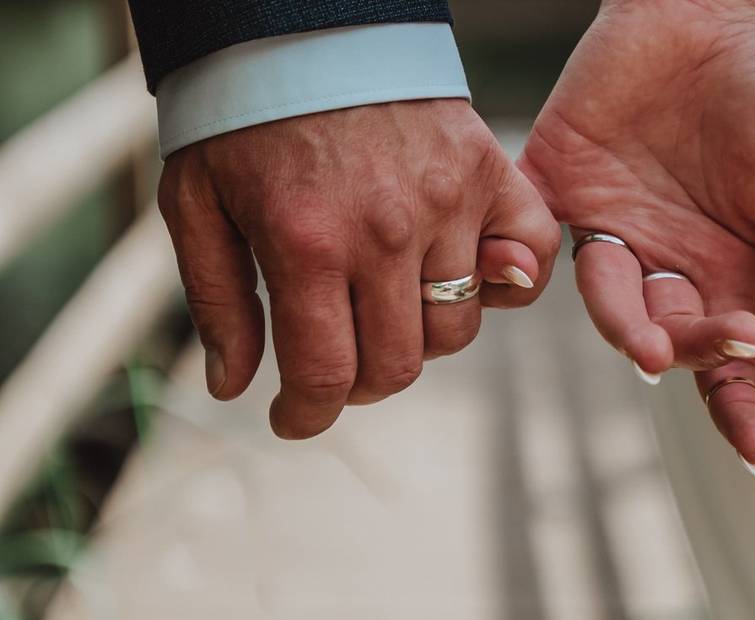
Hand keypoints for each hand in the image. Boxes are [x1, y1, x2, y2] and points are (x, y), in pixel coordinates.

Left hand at [159, 99, 559, 438]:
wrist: (307, 27)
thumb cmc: (245, 118)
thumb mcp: (197, 204)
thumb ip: (217, 302)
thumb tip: (233, 388)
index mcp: (308, 243)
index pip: (326, 374)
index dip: (306, 416)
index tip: (295, 419)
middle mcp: (387, 231)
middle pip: (396, 366)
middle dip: (357, 385)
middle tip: (336, 364)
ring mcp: (448, 202)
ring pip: (455, 327)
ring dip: (417, 338)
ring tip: (385, 308)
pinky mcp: (489, 172)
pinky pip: (530, 257)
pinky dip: (509, 283)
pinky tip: (469, 278)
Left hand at [520, 0, 754, 464]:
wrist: (710, 13)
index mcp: (716, 267)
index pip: (723, 352)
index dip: (737, 404)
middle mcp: (658, 259)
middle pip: (660, 331)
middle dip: (676, 351)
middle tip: (683, 354)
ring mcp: (605, 224)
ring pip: (602, 297)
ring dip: (622, 324)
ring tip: (648, 337)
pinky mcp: (556, 183)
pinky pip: (533, 235)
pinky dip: (527, 260)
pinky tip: (540, 272)